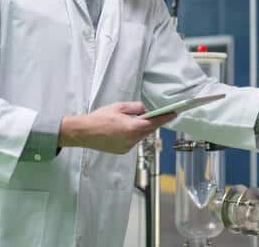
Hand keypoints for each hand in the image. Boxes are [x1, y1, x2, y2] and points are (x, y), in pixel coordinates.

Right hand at [58, 102, 175, 153]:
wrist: (84, 132)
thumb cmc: (100, 118)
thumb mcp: (119, 107)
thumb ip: (136, 107)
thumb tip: (145, 110)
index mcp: (133, 127)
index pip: (155, 122)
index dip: (166, 117)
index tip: (174, 113)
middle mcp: (132, 139)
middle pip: (149, 130)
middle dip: (154, 122)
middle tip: (159, 114)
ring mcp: (127, 146)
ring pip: (141, 136)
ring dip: (142, 128)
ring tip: (138, 120)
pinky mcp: (122, 150)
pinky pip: (133, 141)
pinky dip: (133, 134)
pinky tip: (126, 129)